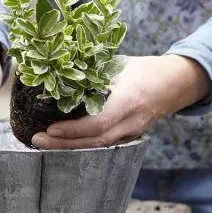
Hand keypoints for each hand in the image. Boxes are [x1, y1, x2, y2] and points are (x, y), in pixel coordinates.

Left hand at [31, 55, 209, 148]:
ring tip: (44, 142)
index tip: (50, 128)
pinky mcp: (129, 136)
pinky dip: (82, 144)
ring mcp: (132, 133)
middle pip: (95, 142)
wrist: (175, 84)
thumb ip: (94, 73)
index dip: (73, 130)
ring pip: (98, 147)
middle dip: (64, 143)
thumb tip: (58, 73)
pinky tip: (63, 141)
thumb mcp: (120, 65)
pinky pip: (103, 144)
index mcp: (129, 101)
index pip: (98, 123)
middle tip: (37, 139)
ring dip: (70, 146)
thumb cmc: (145, 70)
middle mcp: (131, 122)